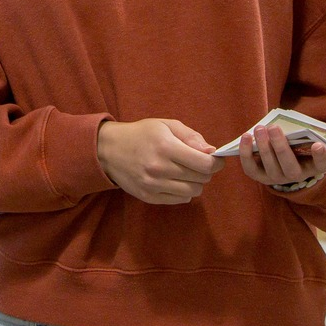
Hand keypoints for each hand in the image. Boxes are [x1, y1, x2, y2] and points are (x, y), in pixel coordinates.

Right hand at [96, 119, 220, 204]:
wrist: (109, 150)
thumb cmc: (141, 134)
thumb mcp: (166, 125)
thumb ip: (191, 136)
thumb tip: (211, 152)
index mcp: (165, 147)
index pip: (204, 164)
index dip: (216, 163)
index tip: (216, 159)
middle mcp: (159, 168)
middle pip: (201, 179)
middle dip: (205, 171)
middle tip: (198, 163)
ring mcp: (153, 185)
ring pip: (193, 192)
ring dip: (195, 183)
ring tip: (186, 172)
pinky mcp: (148, 197)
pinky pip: (179, 200)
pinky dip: (183, 192)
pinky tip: (175, 180)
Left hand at [238, 120, 325, 194]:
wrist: (294, 165)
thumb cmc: (315, 149)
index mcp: (317, 169)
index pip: (321, 166)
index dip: (321, 157)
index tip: (320, 145)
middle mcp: (296, 177)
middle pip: (289, 167)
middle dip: (281, 148)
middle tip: (275, 129)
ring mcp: (276, 178)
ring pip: (269, 167)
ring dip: (263, 148)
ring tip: (260, 129)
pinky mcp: (259, 174)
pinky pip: (250, 168)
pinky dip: (246, 154)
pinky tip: (245, 137)